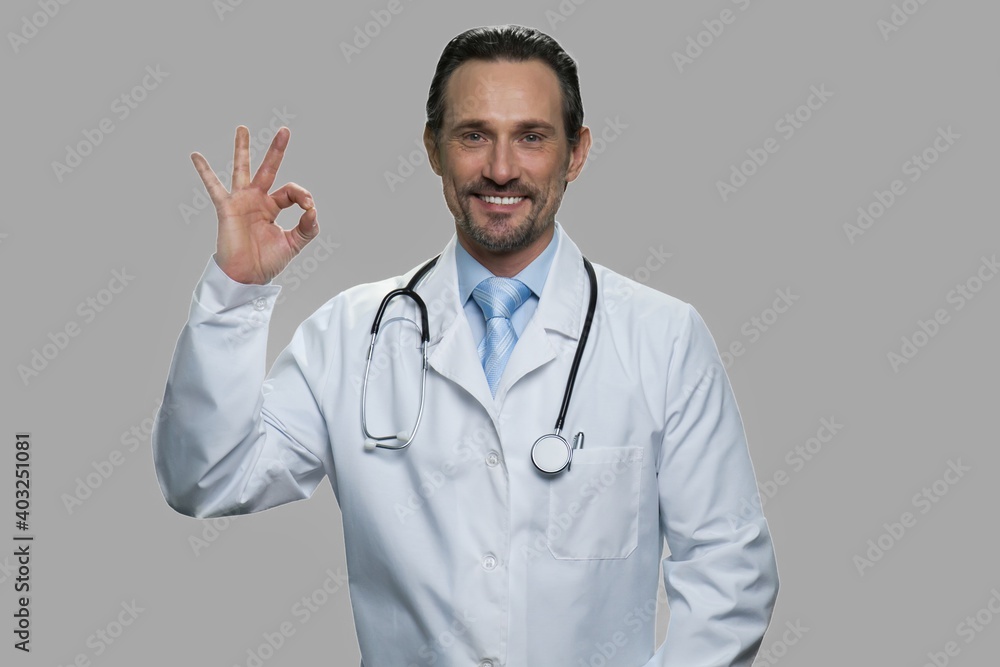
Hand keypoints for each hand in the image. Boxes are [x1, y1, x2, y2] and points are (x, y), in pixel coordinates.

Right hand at [191, 126, 317, 284]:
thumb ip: (307, 228)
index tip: (309, 208)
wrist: (248, 276)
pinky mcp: (227, 208)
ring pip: (242, 170)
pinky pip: (213, 187)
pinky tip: (196, 155)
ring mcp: (241, 201)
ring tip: (242, 128)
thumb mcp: (293, 244)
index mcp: (273, 207)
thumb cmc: (267, 261)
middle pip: (269, 169)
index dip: (303, 196)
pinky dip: (204, 171)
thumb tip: (313, 210)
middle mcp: (257, 200)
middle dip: (277, 150)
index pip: (291, 192)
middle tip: (285, 131)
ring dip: (242, 149)